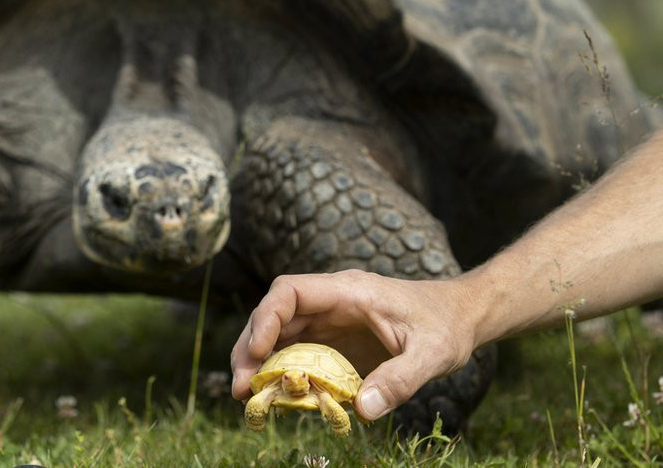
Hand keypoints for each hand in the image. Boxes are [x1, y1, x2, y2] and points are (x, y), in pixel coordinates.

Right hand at [230, 270, 478, 420]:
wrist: (460, 317)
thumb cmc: (446, 326)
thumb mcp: (432, 355)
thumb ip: (400, 380)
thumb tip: (363, 410)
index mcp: (349, 292)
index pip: (290, 291)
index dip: (266, 318)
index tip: (256, 352)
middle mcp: (331, 302)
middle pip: (274, 315)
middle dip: (250, 347)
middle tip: (241, 387)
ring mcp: (329, 320)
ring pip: (279, 334)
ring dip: (259, 362)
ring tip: (247, 396)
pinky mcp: (332, 340)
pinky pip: (297, 353)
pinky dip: (282, 373)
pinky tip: (276, 398)